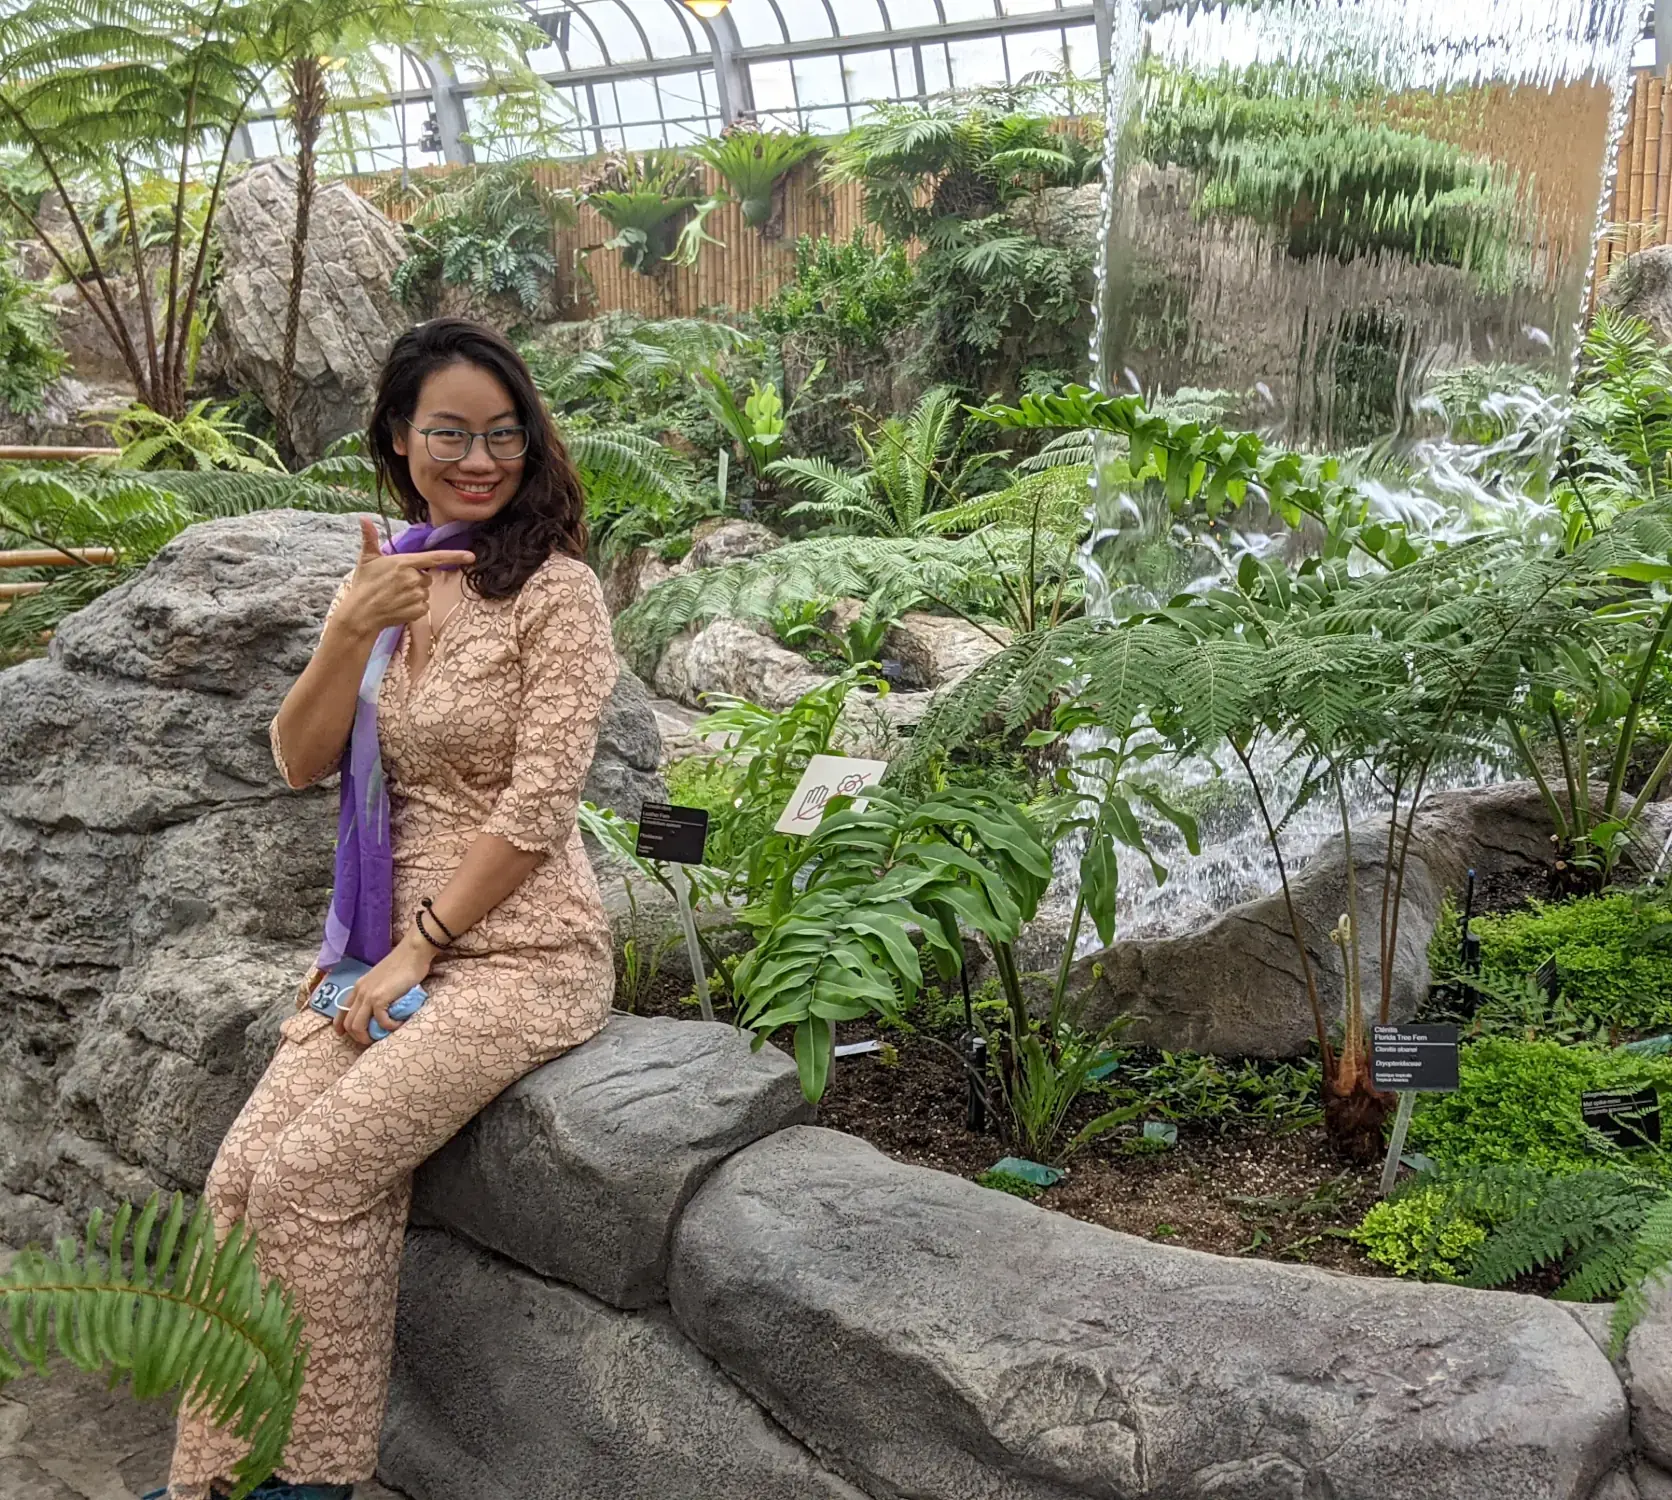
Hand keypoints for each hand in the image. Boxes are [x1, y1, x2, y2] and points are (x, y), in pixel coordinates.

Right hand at [333, 517, 474, 641]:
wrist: (360, 614)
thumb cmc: (363, 584)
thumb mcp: (366, 559)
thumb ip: (370, 538)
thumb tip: (364, 518)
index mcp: (404, 563)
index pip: (435, 558)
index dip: (455, 556)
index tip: (471, 556)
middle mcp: (413, 578)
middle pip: (426, 577)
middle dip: (415, 580)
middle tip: (395, 584)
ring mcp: (416, 595)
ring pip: (425, 592)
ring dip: (414, 594)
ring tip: (395, 596)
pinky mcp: (418, 611)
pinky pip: (423, 606)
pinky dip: (414, 607)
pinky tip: (399, 607)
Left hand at [335, 933, 433, 1046]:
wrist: (412, 953)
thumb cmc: (402, 964)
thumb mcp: (382, 979)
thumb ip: (377, 991)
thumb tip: (380, 1006)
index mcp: (358, 987)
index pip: (342, 1010)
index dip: (340, 1026)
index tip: (343, 1035)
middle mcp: (359, 992)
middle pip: (348, 1023)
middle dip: (358, 1036)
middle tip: (373, 1039)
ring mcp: (368, 995)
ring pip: (358, 1026)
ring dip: (368, 1036)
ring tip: (382, 1036)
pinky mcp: (380, 998)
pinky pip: (380, 1021)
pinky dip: (389, 1026)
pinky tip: (398, 1023)